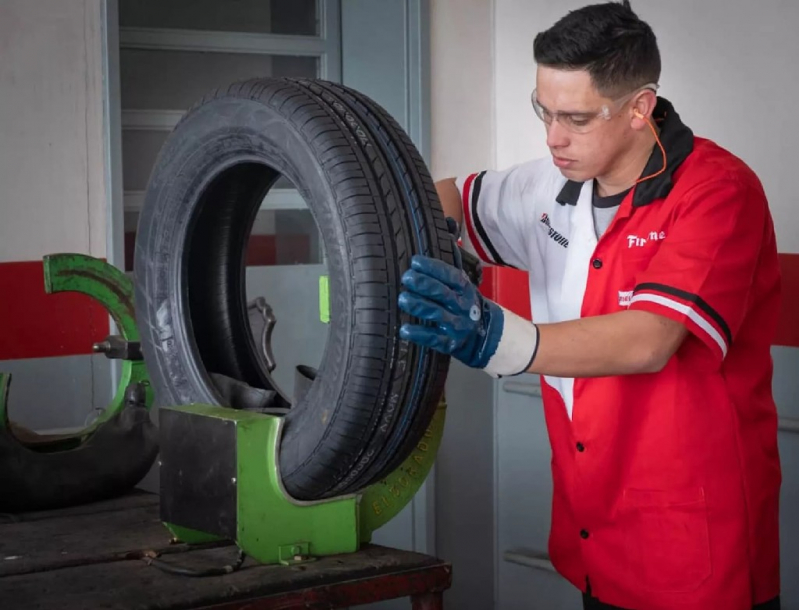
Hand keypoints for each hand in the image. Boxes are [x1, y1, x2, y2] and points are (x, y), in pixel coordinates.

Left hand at [397, 219, 538, 376]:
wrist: (487, 335)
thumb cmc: (467, 303)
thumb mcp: (463, 280)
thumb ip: (452, 254)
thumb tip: (448, 222)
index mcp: (464, 288)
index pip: (450, 275)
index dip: (433, 268)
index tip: (415, 261)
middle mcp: (461, 305)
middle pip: (443, 293)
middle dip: (425, 284)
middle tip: (407, 277)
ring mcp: (457, 325)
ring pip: (438, 313)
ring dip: (420, 306)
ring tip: (403, 299)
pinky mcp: (450, 343)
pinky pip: (435, 338)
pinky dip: (420, 335)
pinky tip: (405, 329)